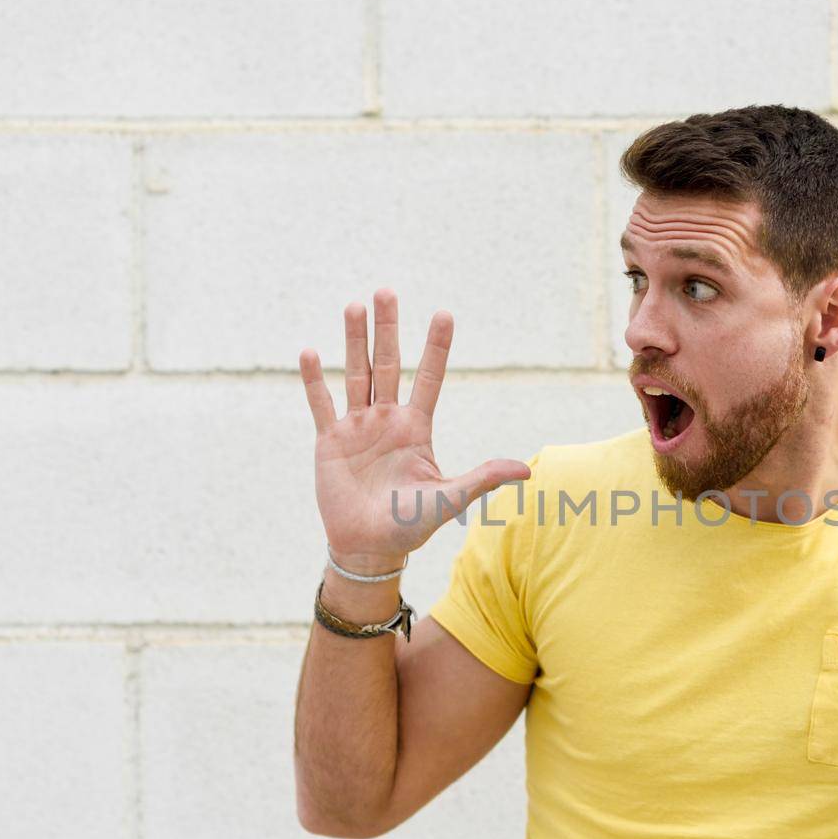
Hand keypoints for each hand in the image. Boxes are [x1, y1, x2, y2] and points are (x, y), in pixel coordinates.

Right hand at [299, 288, 531, 569]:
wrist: (369, 547)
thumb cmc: (411, 525)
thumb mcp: (450, 498)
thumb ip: (483, 479)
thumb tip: (527, 470)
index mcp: (416, 428)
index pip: (428, 378)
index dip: (436, 348)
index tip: (444, 314)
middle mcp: (386, 419)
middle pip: (387, 364)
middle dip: (387, 329)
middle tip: (387, 291)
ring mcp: (356, 427)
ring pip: (354, 374)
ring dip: (353, 341)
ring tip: (354, 306)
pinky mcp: (329, 440)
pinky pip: (321, 404)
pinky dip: (314, 380)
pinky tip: (310, 352)